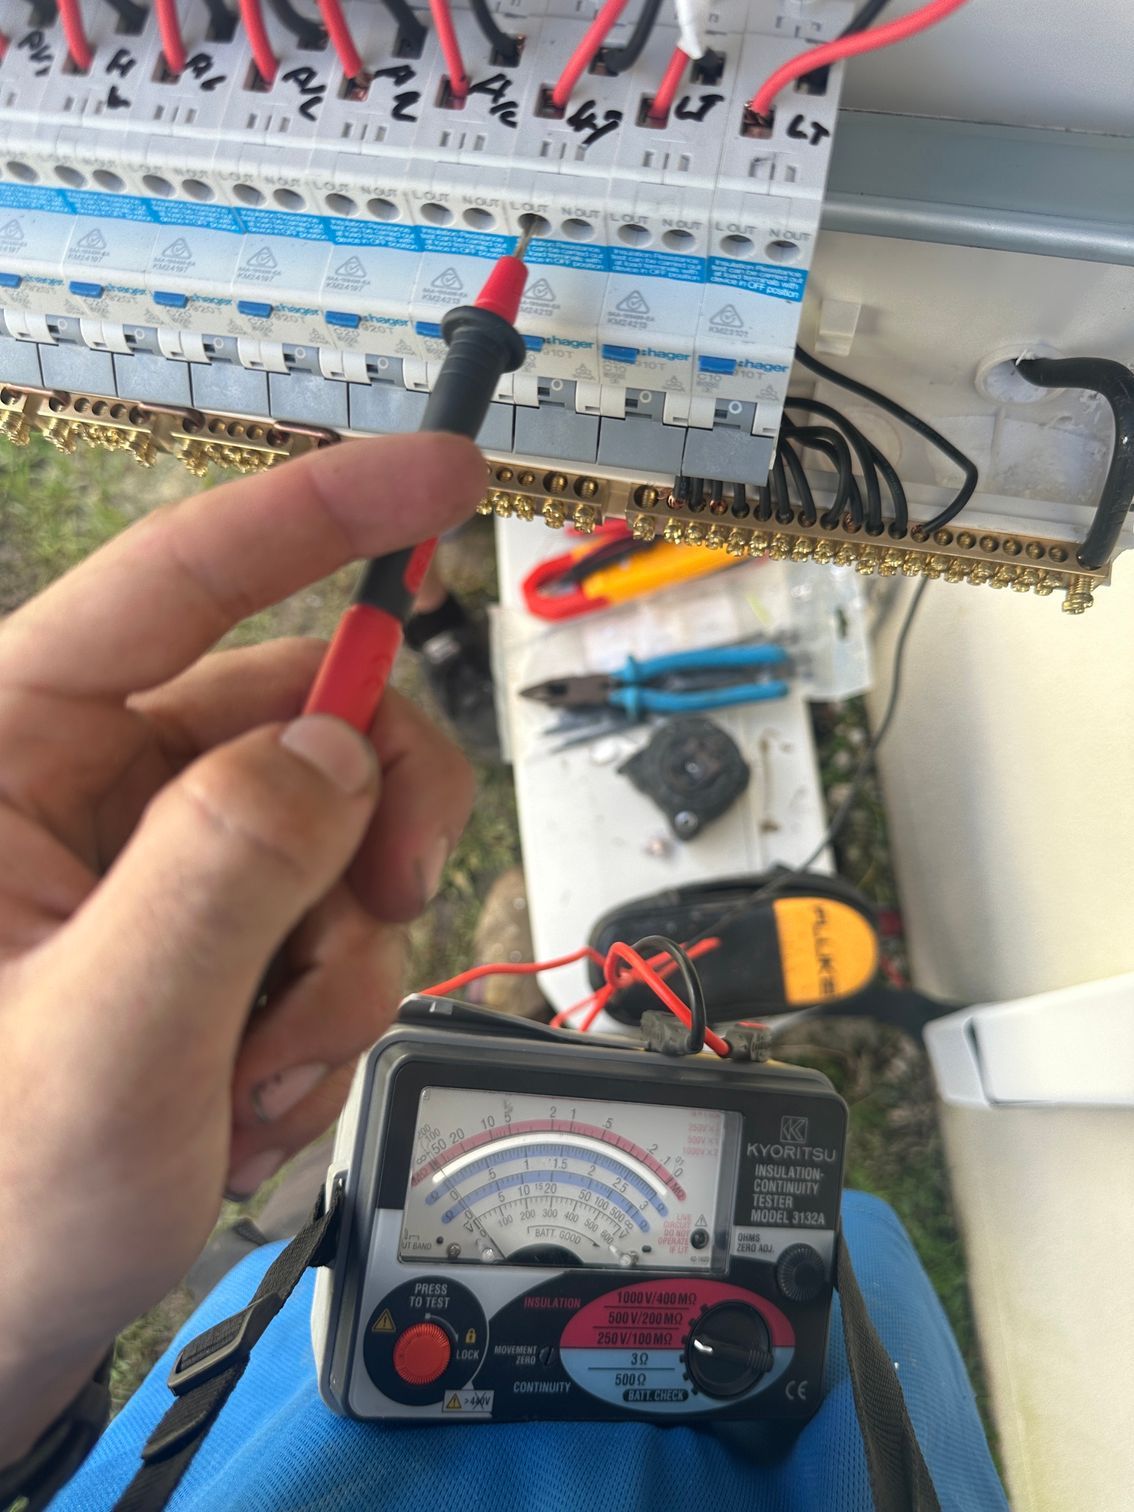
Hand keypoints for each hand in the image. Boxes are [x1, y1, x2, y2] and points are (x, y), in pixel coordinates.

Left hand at [0, 434, 483, 1463]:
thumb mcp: (100, 1044)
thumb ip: (221, 874)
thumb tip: (336, 746)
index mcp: (6, 755)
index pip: (174, 584)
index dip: (317, 513)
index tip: (443, 479)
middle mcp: (84, 790)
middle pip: (299, 714)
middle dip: (372, 813)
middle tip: (396, 898)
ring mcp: (155, 868)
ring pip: (334, 831)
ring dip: (342, 956)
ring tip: (262, 1075)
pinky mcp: (205, 936)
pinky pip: (328, 922)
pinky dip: (325, 1009)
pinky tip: (248, 1097)